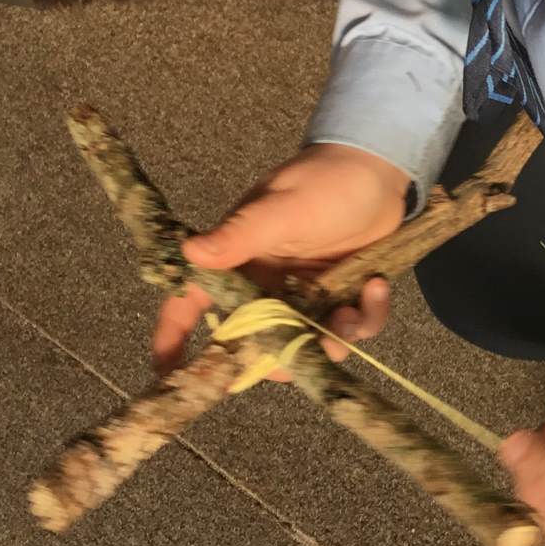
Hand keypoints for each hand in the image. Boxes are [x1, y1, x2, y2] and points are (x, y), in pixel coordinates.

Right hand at [151, 144, 410, 374]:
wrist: (379, 170)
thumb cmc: (323, 181)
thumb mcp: (280, 208)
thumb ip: (239, 235)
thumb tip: (188, 252)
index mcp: (238, 263)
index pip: (194, 302)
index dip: (174, 338)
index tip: (166, 375)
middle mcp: (267, 287)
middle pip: (255, 344)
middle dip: (281, 358)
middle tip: (305, 351)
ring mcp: (306, 298)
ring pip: (308, 346)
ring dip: (331, 341)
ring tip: (350, 315)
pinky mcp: (342, 299)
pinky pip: (350, 329)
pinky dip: (366, 318)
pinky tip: (377, 287)